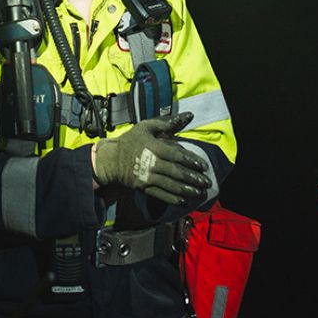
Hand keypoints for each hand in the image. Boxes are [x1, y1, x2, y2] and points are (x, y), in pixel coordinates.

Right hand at [91, 112, 210, 204]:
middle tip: (206, 182)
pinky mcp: (144, 188)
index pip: (176, 154)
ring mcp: (147, 177)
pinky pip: (160, 195)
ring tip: (199, 192)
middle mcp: (151, 163)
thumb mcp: (146, 127)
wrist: (111, 160)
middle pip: (176, 171)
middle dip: (193, 178)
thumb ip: (167, 122)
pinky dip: (173, 199)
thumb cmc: (130, 141)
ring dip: (187, 190)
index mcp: (153, 147)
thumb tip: (188, 116)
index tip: (204, 166)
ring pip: (170, 185)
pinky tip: (184, 201)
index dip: (191, 161)